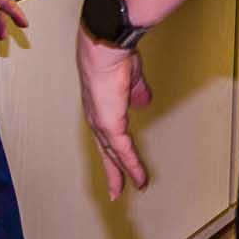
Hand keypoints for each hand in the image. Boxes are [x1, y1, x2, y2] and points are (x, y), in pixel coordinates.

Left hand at [75, 31, 152, 198]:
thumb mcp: (130, 77)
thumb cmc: (115, 54)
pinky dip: (132, 166)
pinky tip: (140, 178)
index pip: (106, 133)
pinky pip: (123, 151)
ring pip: (113, 154)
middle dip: (112, 171)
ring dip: (122, 173)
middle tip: (116, 191)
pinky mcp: (109, 125)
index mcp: (100, 104)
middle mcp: (96, 116)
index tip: (118, 162)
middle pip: (105, 150)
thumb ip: (136, 92)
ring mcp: (100, 122)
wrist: (105, 47)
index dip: (112, 149)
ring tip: (130, 189)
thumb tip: (142, 101)